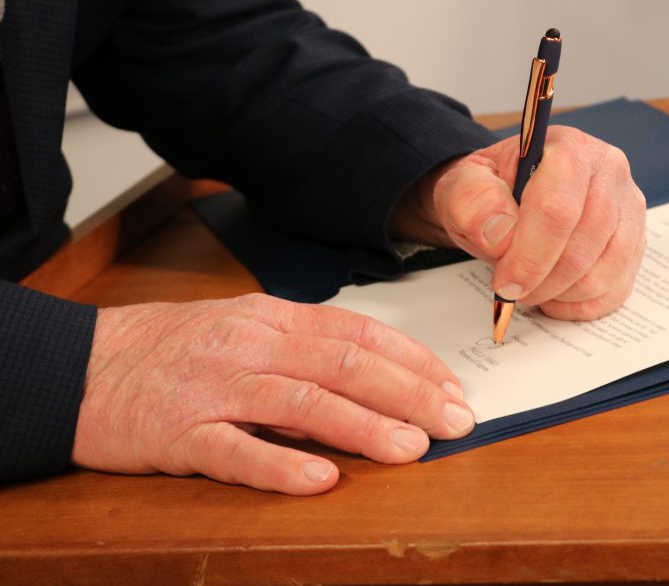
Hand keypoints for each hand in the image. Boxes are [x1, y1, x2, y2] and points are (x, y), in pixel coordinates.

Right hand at [72, 294, 474, 494]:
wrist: (82, 366)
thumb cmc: (177, 348)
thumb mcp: (246, 329)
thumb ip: (307, 347)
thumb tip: (382, 375)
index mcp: (272, 318)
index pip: (359, 334)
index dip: (413, 362)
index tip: (453, 389)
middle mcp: (250, 346)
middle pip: (342, 364)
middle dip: (408, 393)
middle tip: (454, 422)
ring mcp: (214, 389)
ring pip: (300, 402)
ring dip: (361, 426)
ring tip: (410, 449)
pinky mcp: (178, 433)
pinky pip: (234, 451)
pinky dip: (280, 466)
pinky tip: (321, 481)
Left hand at [393, 126, 645, 319]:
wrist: (507, 197)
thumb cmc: (491, 191)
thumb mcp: (462, 186)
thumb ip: (472, 201)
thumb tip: (500, 233)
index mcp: (569, 148)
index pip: (559, 207)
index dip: (531, 254)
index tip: (506, 283)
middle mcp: (609, 172)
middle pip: (584, 243)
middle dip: (543, 279)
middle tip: (511, 291)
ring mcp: (629, 209)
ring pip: (603, 271)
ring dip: (560, 292)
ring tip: (531, 287)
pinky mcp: (634, 243)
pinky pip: (616, 289)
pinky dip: (580, 304)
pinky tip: (554, 294)